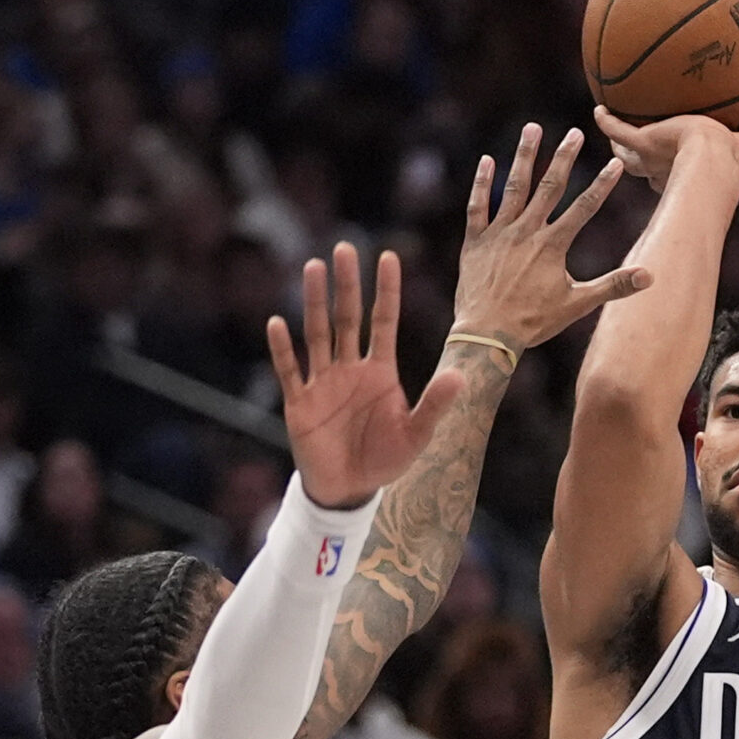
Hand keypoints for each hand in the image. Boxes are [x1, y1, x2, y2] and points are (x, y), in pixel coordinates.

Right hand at [269, 248, 462, 509]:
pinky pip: (291, 371)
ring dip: (314, 302)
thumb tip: (460, 377)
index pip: (383, 321)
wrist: (349, 490)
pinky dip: (283, 349)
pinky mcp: (300, 403)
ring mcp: (324, 383)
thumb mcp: (416, 434)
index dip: (386, 291)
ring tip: (313, 268)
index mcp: (380, 370)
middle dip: (346, 285)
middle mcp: (350, 368)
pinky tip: (278, 323)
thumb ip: (435, 405)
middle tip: (344, 248)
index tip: (388, 256)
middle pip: (347, 318)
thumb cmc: (385, 460)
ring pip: (317, 334)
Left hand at [452, 123, 653, 351]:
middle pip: (549, 187)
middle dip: (563, 158)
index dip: (601, 184)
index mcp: (552, 245)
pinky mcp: (475, 241)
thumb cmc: (533, 322)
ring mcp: (499, 234)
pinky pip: (478, 205)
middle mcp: (526, 232)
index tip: (615, 163)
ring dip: (524, 157)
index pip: (584, 207)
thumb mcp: (577, 304)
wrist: (486, 335)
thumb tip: (650, 276)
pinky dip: (482, 183)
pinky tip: (487, 160)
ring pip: (514, 188)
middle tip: (574, 133)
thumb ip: (613, 286)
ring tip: (532, 129)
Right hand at [592, 108, 738, 192]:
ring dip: (619, 145)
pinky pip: (617, 130)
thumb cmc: (738, 166)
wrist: (711, 161)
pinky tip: (598, 110)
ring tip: (610, 127)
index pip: (677, 176)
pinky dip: (607, 121)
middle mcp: (665, 169)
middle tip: (638, 147)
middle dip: (641, 160)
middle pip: (646, 167)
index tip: (676, 164)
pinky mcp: (641, 140)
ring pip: (627, 154)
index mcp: (689, 175)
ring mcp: (650, 155)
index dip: (673, 173)